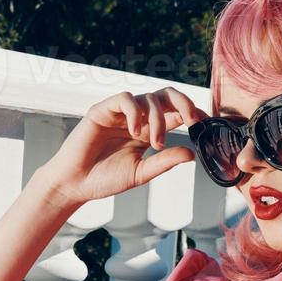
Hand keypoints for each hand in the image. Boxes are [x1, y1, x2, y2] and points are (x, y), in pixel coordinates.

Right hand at [39, 86, 209, 206]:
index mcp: (148, 131)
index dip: (192, 112)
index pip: (175, 113)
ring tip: (153, 143)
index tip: (207, 122)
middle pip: (166, 96)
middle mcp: (136, 118)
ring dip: (158, 119)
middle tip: (193, 119)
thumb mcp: (140, 173)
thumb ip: (164, 162)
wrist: (75, 184)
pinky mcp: (102, 109)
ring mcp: (119, 113)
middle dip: (184, 103)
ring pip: (149, 98)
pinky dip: (136, 112)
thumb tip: (192, 153)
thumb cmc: (104, 179)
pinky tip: (135, 131)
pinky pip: (126, 99)